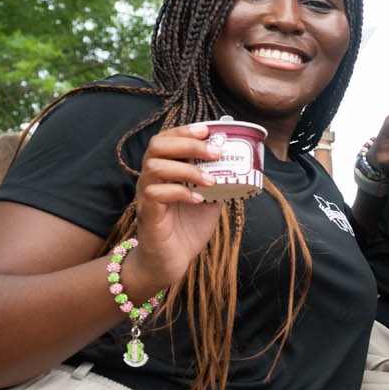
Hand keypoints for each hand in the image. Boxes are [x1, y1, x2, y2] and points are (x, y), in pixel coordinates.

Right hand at [129, 123, 228, 293]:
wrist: (172, 260)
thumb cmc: (187, 227)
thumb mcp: (210, 199)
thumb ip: (219, 181)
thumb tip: (242, 167)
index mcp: (165, 170)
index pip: (166, 139)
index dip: (184, 130)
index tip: (208, 130)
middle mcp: (151, 177)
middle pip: (157, 145)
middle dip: (188, 144)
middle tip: (216, 152)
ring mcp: (146, 194)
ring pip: (154, 166)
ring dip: (187, 169)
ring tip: (211, 180)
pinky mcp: (147, 212)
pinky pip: (156, 193)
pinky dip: (180, 192)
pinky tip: (199, 200)